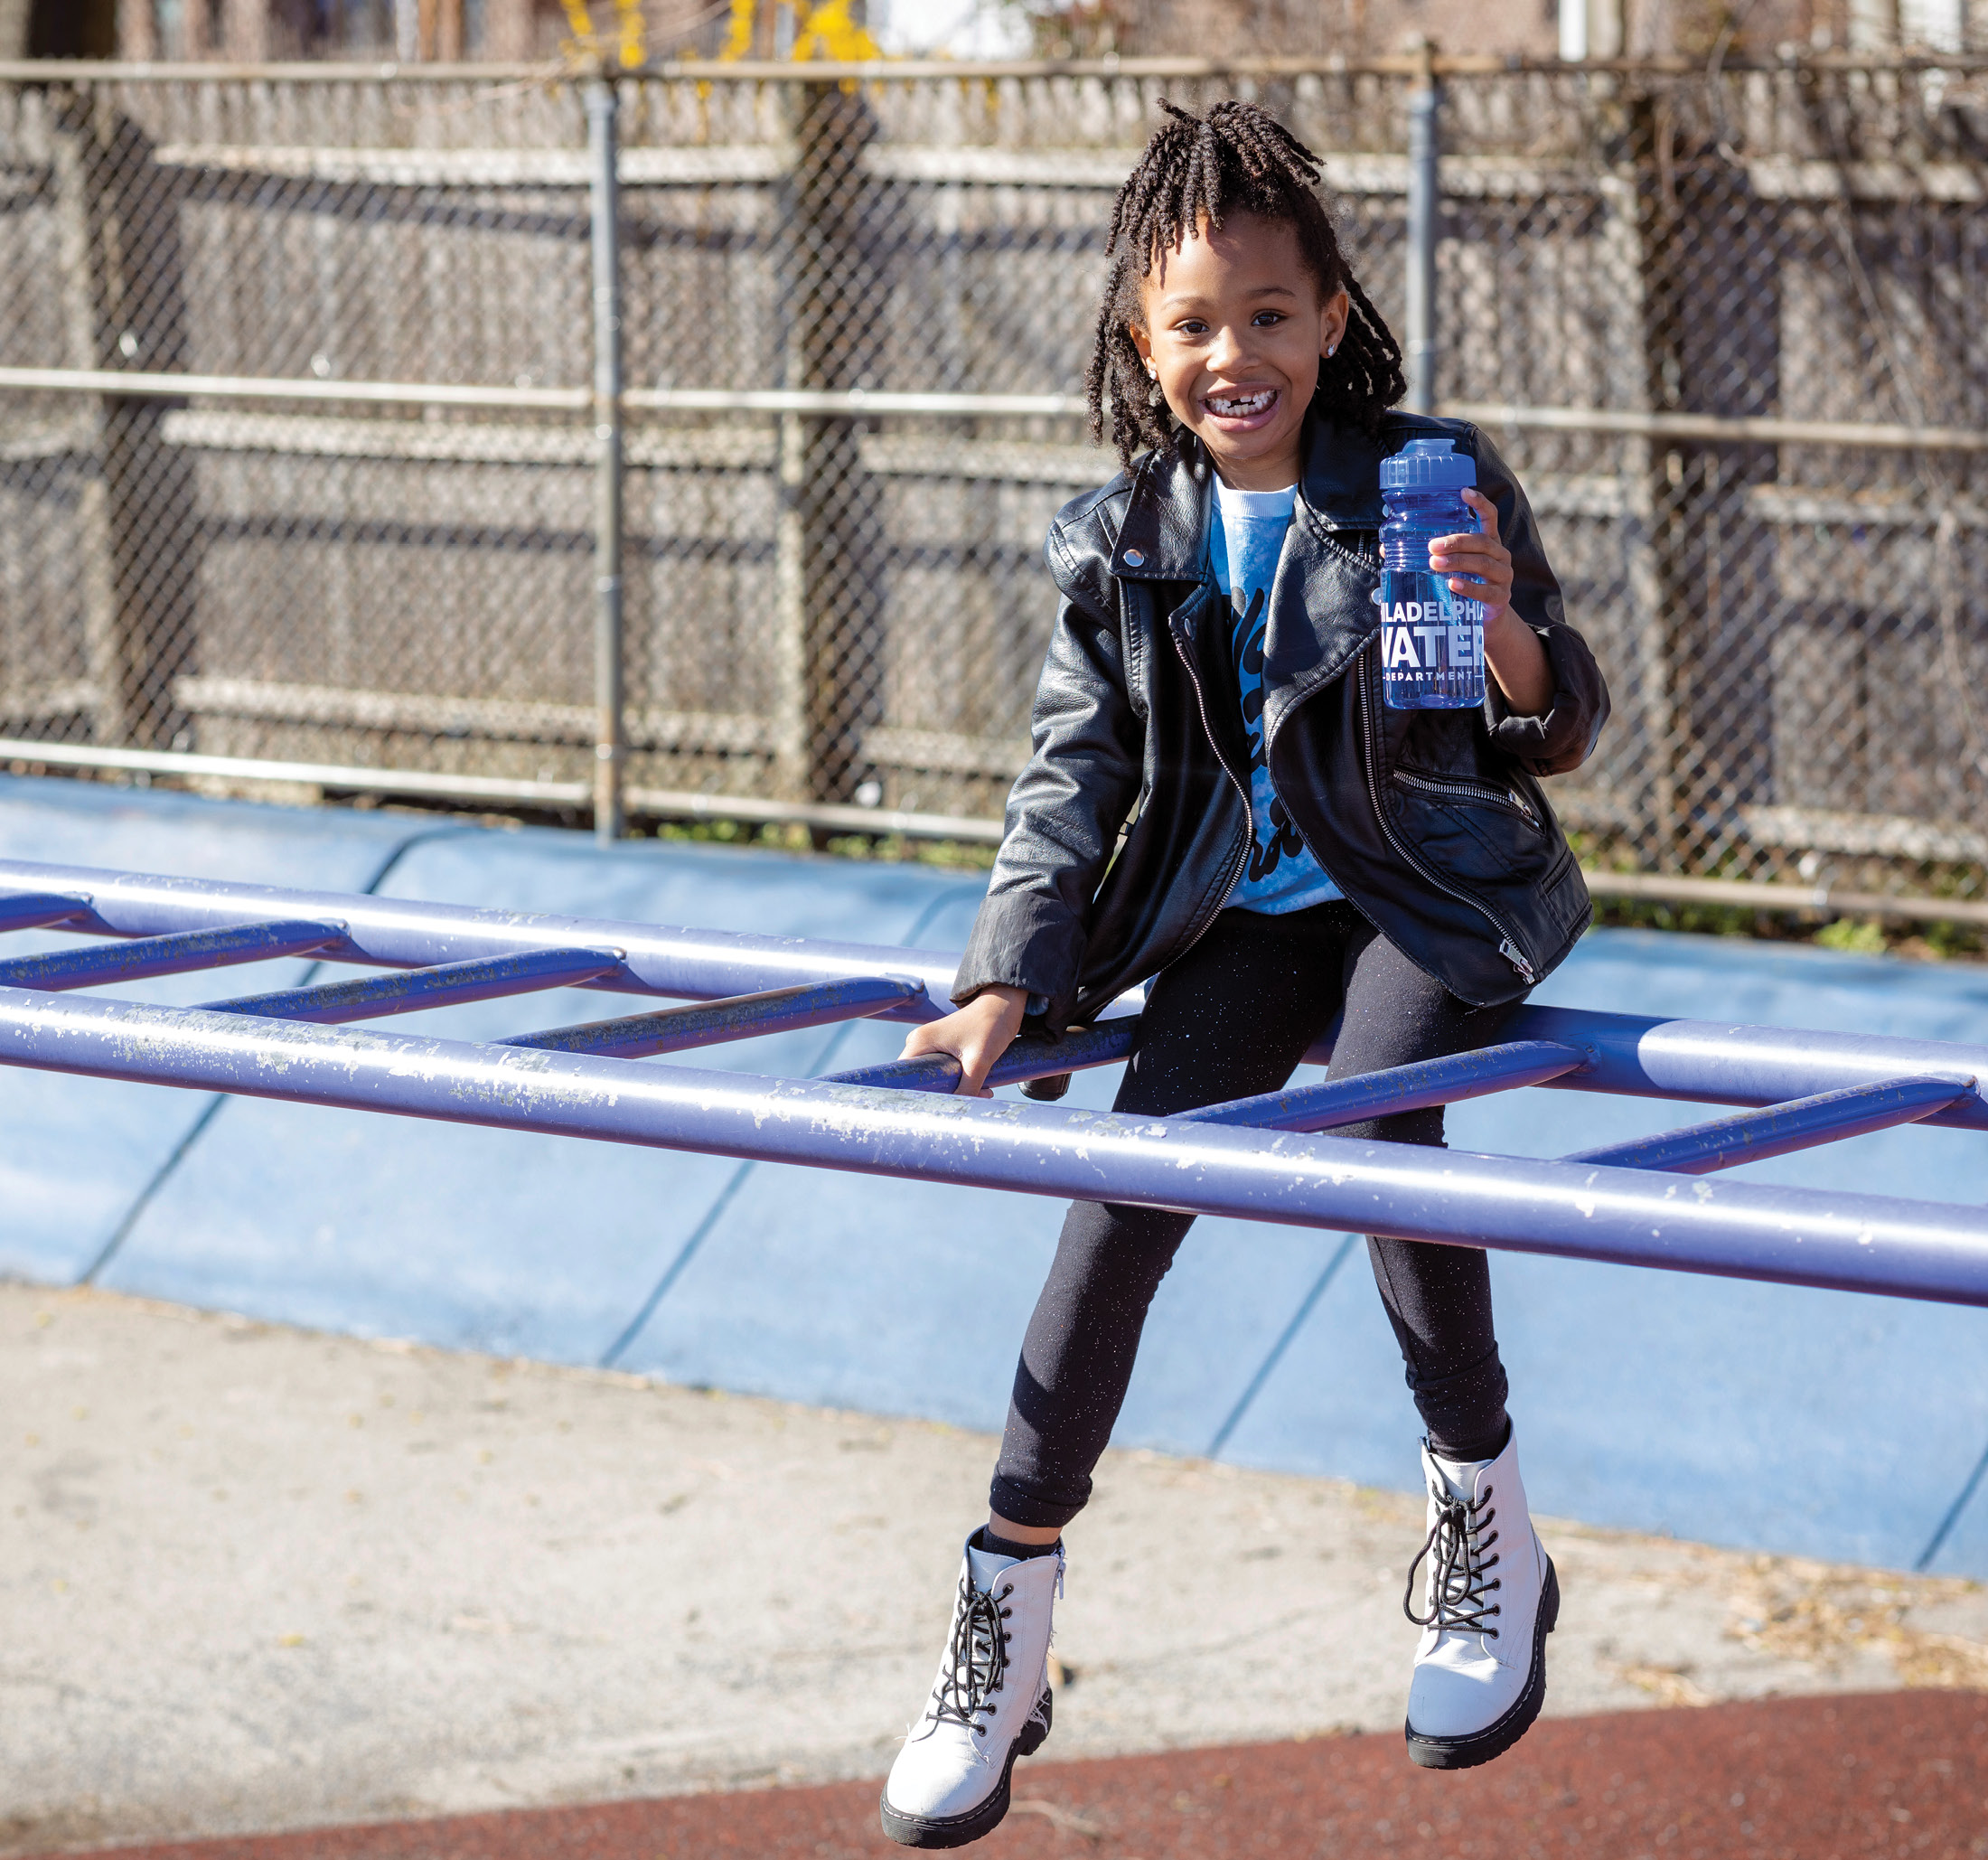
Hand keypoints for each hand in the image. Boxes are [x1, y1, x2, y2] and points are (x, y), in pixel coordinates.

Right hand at [899, 985, 1026, 1096]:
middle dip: (940, 1093)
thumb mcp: (979, 1061)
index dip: (915, 1095)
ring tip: (977, 1092)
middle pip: (920, 1078)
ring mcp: (931, 1044)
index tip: (935, 1107)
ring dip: (953, 1088)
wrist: (1005, 1004)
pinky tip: (978, 1086)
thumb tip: (960, 1110)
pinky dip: (959, 1080)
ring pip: (935, 1076)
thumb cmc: (990, 1025)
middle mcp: (920, 1042)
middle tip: (961, 1103)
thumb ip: (968, 1088)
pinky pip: (943, 1070)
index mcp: (919, 1041)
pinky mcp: (943, 1046)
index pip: (904, 1076)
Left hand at [1429, 488, 1513, 623]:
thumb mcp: (1449, 567)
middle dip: (1456, 541)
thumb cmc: (1463, 587)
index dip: (1479, 503)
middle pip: (1481, 541)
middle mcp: (1499, 555)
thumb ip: (1427, 555)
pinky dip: (1469, 587)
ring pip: (1483, 563)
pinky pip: (1486, 591)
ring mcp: (1502, 576)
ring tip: (1435, 564)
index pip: (1489, 517)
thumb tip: (1385, 548)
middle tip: (1432, 546)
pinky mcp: (1500, 597)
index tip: (1464, 492)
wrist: (1486, 620)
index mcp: (1488, 542)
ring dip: (1458, 562)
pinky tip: (1453, 584)